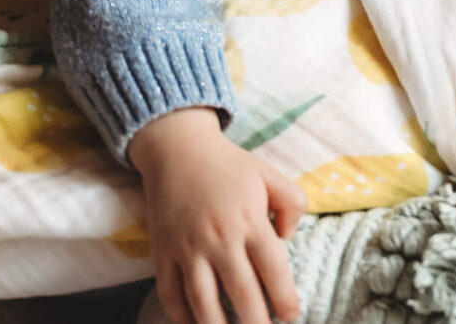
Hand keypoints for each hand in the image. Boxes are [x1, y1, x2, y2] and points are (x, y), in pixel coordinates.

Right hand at [128, 108, 307, 323]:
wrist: (178, 149)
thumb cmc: (229, 165)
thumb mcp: (270, 175)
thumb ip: (293, 203)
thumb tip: (290, 238)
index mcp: (249, 221)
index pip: (273, 269)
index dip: (285, 298)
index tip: (292, 315)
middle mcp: (219, 238)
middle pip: (241, 293)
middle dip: (256, 323)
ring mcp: (188, 248)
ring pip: (203, 302)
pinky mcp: (162, 253)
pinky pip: (170, 295)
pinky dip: (181, 317)